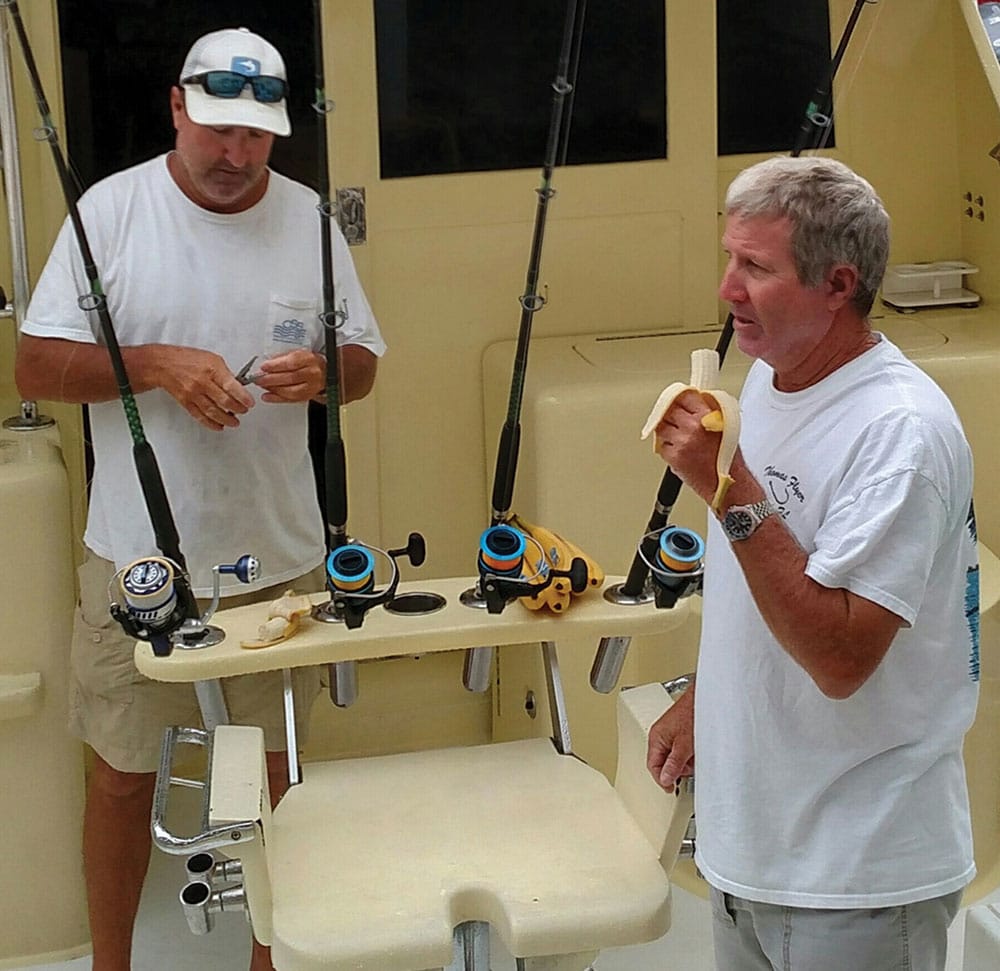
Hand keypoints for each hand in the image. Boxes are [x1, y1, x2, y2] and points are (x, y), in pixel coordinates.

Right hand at [148, 345, 254, 430]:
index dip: (243, 397)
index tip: (250, 403)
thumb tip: (239, 387)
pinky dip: (212, 424)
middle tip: (244, 411)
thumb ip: (226, 373)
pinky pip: (200, 416)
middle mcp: (202, 383)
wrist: (163, 364)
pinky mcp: (186, 403)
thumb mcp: (212, 359)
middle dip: (238, 409)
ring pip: (214, 412)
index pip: (231, 386)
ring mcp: (193, 394)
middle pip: (224, 402)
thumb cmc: (188, 359)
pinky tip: (219, 426)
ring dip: (227, 420)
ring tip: (235, 422)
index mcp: (212, 370)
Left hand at [255, 349, 325, 402]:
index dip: (276, 365)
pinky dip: (277, 399)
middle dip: (271, 379)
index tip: (264, 366)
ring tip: (262, 385)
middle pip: (290, 378)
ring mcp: (312, 387)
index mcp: (310, 359)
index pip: (292, 362)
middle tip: (258, 378)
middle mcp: (313, 373)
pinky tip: (267, 396)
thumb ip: (283, 357)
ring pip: (290, 391)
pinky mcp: (308, 396)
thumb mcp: (298, 353)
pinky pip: (291, 400)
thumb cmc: (309, 361)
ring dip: (273, 389)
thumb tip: (268, 362)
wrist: (325, 372)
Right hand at [646, 685, 694, 790]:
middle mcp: (660, 734)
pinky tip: (697, 748)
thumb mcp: (684, 746)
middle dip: (676, 768)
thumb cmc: (693, 714)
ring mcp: (670, 732)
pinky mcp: (680, 730)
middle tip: (688, 767)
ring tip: (695, 754)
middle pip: (663, 761)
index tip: (671, 788)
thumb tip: (665, 779)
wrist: (706, 699)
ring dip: (685, 761)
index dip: (662, 779)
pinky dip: (689, 752)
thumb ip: (674, 764)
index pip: (652, 765)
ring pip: (674, 756)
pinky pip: (681, 748)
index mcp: (655, 737)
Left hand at [654, 389, 725, 505]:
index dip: (679, 398)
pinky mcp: (673, 456)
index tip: (677, 400)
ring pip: (661, 427)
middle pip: (669, 410)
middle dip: (672, 414)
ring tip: (679, 438)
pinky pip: (661, 445)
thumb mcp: (727, 427)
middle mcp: (693, 427)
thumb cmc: (729, 460)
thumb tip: (696, 400)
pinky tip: (679, 450)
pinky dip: (667, 447)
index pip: (684, 396)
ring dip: (667, 430)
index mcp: (708, 416)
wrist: (727, 485)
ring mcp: (681, 442)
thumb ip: (709, 411)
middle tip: (677, 421)